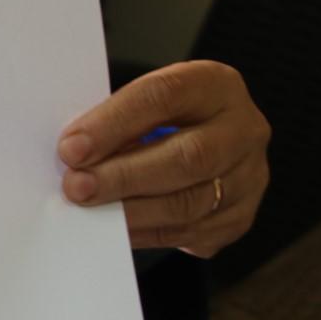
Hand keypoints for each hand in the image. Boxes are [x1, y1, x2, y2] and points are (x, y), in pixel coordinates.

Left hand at [58, 60, 269, 257]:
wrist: (207, 147)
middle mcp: (243, 130)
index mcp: (216, 86)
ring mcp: (248, 177)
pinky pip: (190, 233)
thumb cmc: (164, 121)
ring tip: (90, 211)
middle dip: (125, 176)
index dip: (115, 123)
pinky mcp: (238, 218)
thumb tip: (73, 156)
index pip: (166, 96)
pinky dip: (146, 233)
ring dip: (132, 211)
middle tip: (76, 187)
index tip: (72, 147)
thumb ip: (116, 123)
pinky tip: (114, 230)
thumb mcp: (146, 104)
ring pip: (191, 203)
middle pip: (188, 157)